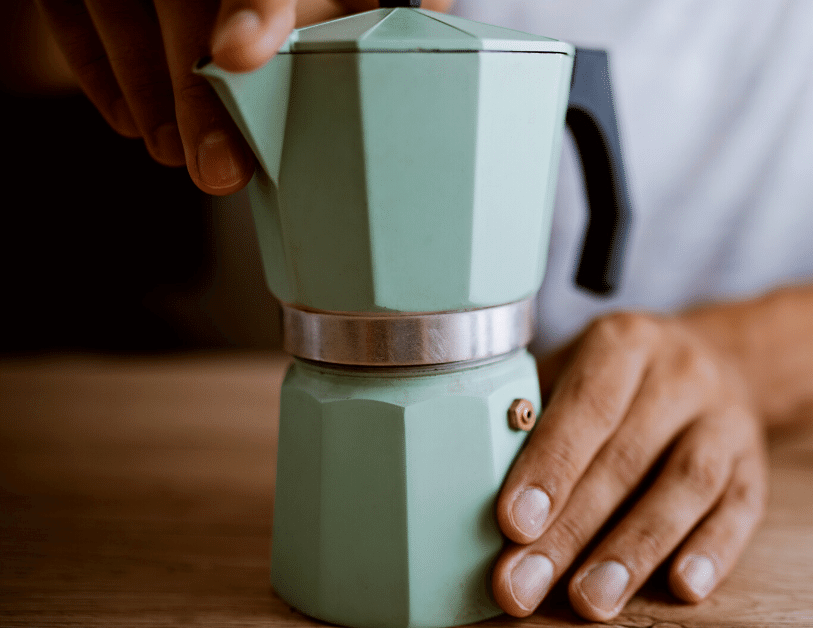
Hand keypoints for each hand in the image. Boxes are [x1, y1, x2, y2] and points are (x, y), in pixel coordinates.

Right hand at [35, 0, 375, 194]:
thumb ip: (386, 14)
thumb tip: (417, 78)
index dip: (255, 6)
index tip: (241, 55)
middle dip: (191, 92)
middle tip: (217, 169)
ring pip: (115, 5)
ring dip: (147, 93)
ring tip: (184, 158)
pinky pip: (71, 12)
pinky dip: (102, 73)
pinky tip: (138, 124)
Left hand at [492, 312, 768, 621]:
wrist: (724, 359)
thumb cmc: (623, 379)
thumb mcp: (576, 369)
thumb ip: (533, 416)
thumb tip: (474, 481)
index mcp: (626, 343)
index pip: (586, 407)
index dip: (550, 467)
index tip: (514, 523)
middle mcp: (682, 374)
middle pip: (627, 458)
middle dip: (572, 529)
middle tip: (526, 583)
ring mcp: (725, 419)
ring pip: (686, 485)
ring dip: (636, 549)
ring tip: (593, 599)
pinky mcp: (755, 464)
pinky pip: (740, 509)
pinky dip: (713, 551)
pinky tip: (682, 586)